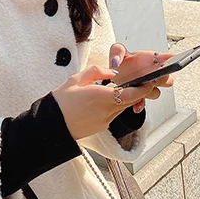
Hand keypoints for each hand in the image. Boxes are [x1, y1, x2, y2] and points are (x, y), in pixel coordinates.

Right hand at [51, 61, 165, 140]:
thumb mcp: (75, 79)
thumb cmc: (60, 102)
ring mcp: (105, 120)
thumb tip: (112, 71)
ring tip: (119, 89)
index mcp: (100, 96)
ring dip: (124, 99)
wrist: (52, 125)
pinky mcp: (102, 127)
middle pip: (129, 101)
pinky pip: (114, 114)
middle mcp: (105, 110)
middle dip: (137, 92)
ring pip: (122, 107)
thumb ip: (96, 72)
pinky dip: (114, 106)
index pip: (130, 94)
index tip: (148, 82)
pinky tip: (105, 101)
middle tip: (141, 82)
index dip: (142, 89)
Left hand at [108, 43, 174, 112]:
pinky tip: (134, 103)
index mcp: (149, 59)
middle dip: (162, 79)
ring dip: (149, 92)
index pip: (167, 58)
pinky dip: (139, 104)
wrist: (113, 78)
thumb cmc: (120, 63)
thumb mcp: (117, 51)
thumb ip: (117, 51)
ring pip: (156, 92)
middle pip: (167, 78)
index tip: (174, 60)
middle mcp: (151, 73)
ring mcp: (147, 86)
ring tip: (140, 88)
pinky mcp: (140, 96)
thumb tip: (116, 62)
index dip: (172, 59)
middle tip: (152, 77)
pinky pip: (144, 102)